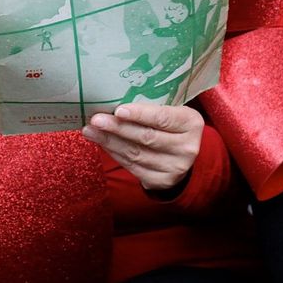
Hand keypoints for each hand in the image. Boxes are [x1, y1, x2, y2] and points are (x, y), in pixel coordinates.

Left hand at [82, 102, 201, 190]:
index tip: (118, 110)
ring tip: (90, 130)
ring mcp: (175, 167)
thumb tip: (113, 101)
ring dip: (109, 141)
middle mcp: (187, 147)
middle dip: (118, 128)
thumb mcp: (171, 112)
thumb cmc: (171, 126)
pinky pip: (132, 166)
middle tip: (96, 119)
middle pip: (146, 137)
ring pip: (136, 153)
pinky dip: (114, 153)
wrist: (182, 157)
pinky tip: (102, 143)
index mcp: (191, 123)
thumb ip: (151, 107)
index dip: (140, 114)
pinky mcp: (161, 181)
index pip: (163, 118)